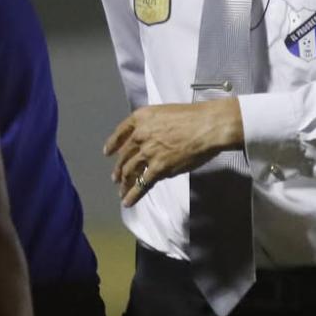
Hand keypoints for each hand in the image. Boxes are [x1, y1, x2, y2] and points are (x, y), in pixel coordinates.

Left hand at [104, 102, 242, 207]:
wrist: (208, 126)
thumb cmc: (195, 117)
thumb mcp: (167, 113)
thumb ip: (155, 126)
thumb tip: (153, 141)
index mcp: (142, 118)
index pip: (121, 132)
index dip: (113, 143)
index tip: (108, 152)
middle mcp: (140, 135)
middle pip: (124, 155)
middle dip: (119, 168)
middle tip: (116, 177)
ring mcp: (148, 153)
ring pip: (129, 171)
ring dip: (124, 183)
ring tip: (121, 191)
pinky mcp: (158, 168)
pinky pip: (141, 184)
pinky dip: (133, 195)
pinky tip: (128, 202)